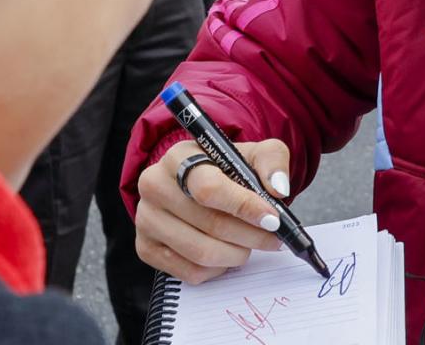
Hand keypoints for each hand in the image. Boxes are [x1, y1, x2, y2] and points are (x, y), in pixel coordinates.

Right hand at [135, 139, 289, 282]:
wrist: (201, 185)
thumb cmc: (229, 169)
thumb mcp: (255, 153)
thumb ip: (273, 161)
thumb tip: (278, 189)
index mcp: (179, 157)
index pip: (209, 189)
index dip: (244, 206)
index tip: (273, 219)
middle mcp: (154, 185)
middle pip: (209, 224)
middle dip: (251, 236)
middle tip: (274, 238)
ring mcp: (146, 219)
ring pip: (201, 253)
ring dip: (237, 254)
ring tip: (251, 245)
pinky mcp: (146, 248)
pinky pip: (190, 272)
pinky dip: (218, 269)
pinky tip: (228, 254)